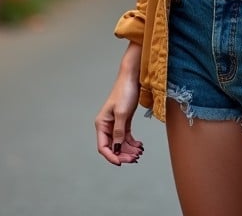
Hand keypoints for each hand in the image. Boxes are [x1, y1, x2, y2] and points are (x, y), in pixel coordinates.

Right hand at [95, 47, 144, 165]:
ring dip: (129, 150)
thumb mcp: (122, 113)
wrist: (133, 78)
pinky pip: (126, 137)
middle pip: (113, 147)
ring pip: (120, 143)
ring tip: (139, 152)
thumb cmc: (125, 92)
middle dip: (123, 154)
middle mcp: (107, 126)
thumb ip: (118, 132)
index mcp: (101, 124)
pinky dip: (132, 143)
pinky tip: (139, 146)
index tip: (121, 163)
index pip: (103, 147)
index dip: (111, 157)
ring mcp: (115, 124)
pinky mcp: (124, 121)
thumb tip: (116, 148)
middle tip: (135, 158)